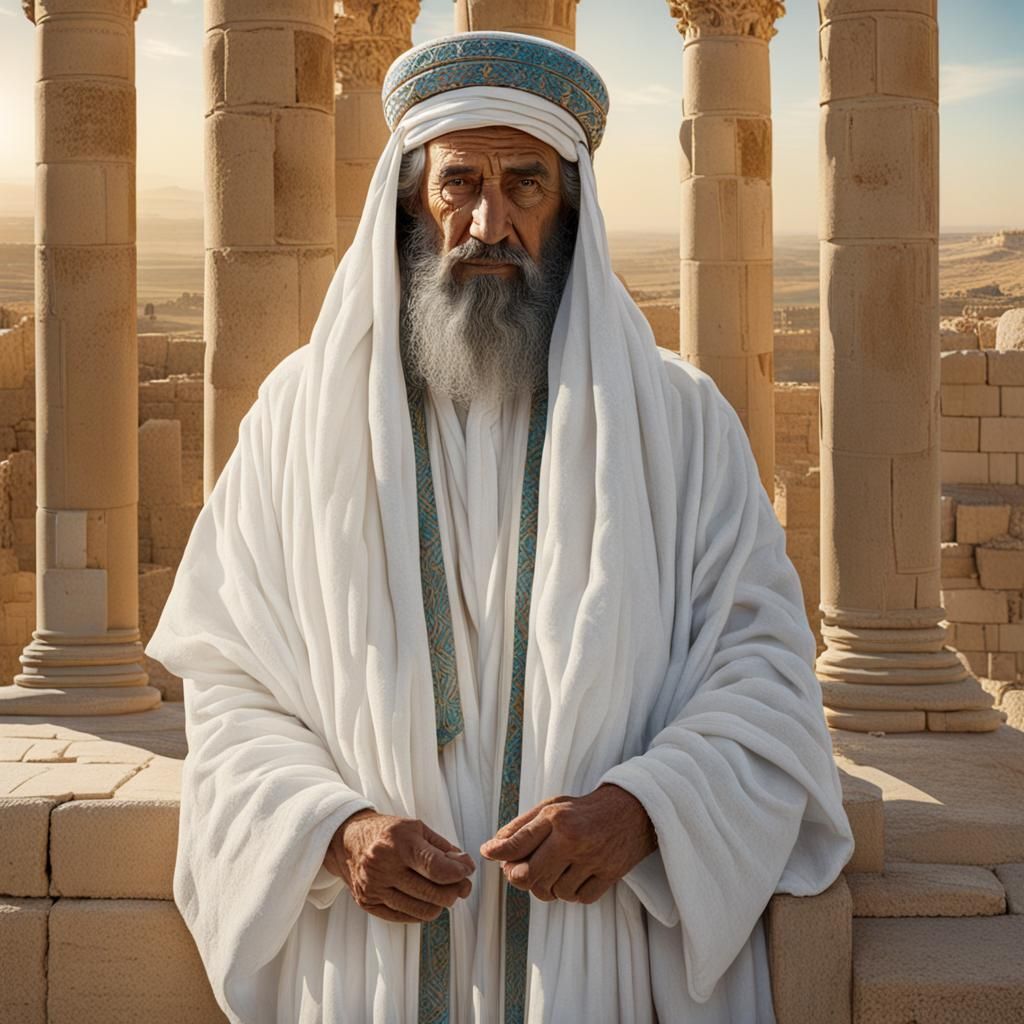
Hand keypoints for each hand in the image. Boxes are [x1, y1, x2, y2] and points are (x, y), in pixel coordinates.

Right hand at [325, 809, 474, 923]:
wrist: (347, 840)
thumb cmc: (387, 832)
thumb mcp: (416, 828)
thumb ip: (442, 847)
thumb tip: (464, 865)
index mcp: (399, 843)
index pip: (436, 868)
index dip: (459, 873)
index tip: (467, 871)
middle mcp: (384, 866)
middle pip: (433, 893)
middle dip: (455, 891)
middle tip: (462, 885)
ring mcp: (374, 888)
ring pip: (422, 911)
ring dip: (440, 903)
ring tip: (444, 892)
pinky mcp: (368, 903)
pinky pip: (405, 917)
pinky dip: (421, 910)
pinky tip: (424, 898)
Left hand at [479, 784, 656, 904]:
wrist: (632, 811)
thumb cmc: (584, 811)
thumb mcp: (552, 807)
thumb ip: (522, 827)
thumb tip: (492, 849)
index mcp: (556, 818)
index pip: (517, 843)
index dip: (499, 853)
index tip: (488, 854)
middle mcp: (572, 839)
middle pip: (530, 877)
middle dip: (521, 878)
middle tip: (523, 871)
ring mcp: (591, 859)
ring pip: (553, 893)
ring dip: (549, 887)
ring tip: (555, 871)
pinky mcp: (609, 875)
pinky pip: (578, 899)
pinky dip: (572, 894)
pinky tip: (575, 876)